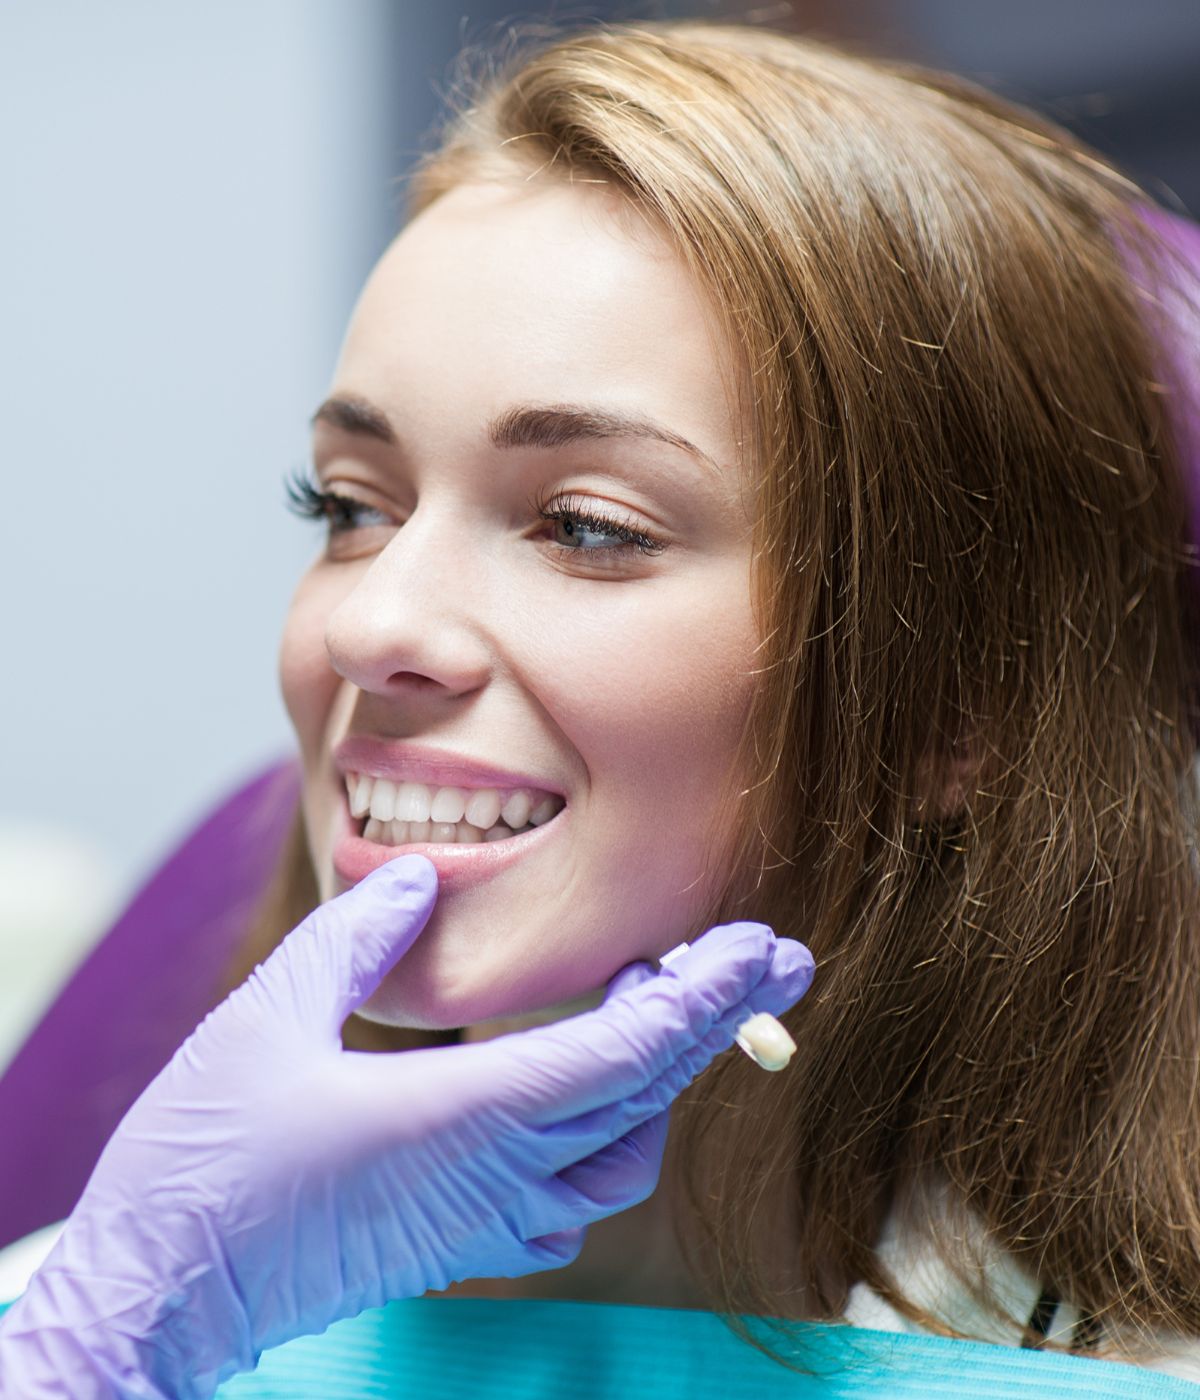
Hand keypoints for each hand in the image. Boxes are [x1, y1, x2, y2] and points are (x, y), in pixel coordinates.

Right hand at [0, 854, 813, 1398]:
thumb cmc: (205, 1159)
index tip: (757, 948)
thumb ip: (357, 937)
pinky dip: (609, 1133)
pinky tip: (587, 1094)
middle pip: (645, 1095)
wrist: (159, 1292)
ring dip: (661, 1079)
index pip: (624, 1054)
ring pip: (624, 1155)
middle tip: (767, 956)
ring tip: (657, 1003)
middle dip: (715, 1020)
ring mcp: (486, 1222)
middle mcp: (496, 1176)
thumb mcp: (270, 1017)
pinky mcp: (463, 1244)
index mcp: (466, 1116)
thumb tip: (420, 876)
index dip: (701, 997)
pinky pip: (575, 1195)